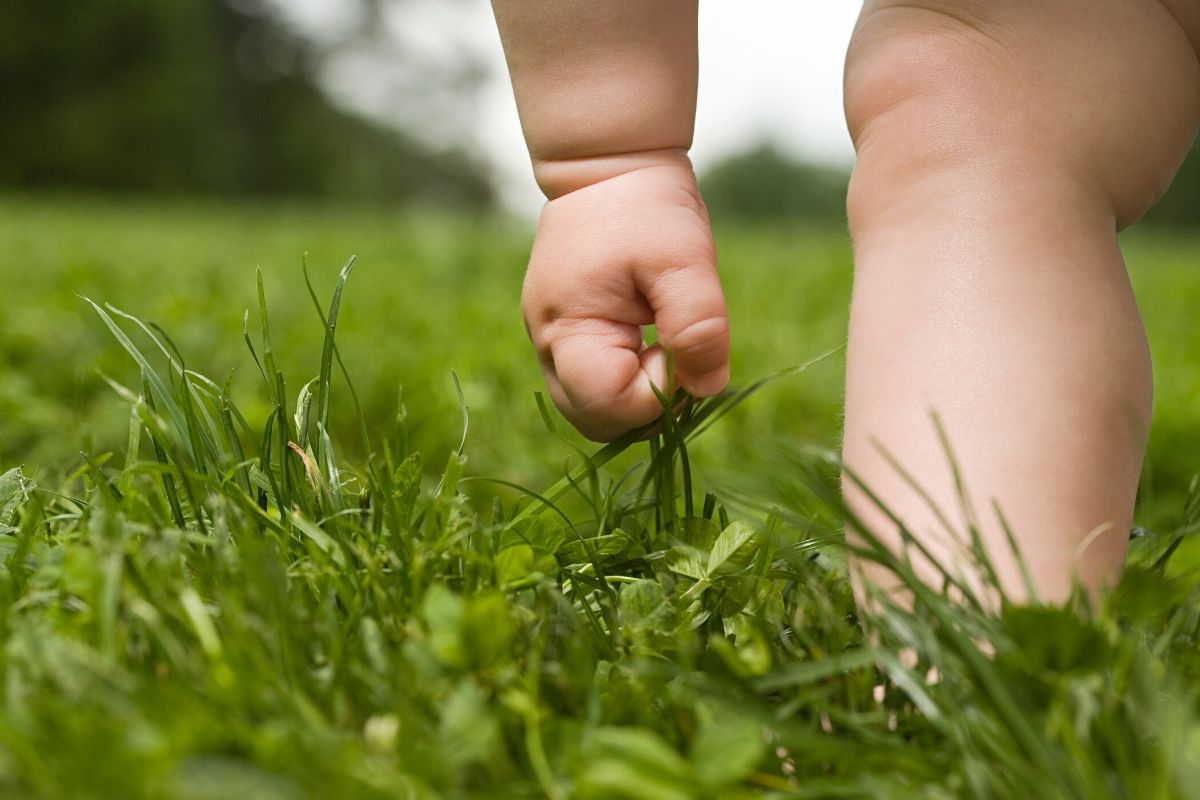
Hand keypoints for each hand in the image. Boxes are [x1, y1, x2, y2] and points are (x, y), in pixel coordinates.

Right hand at [523, 160, 729, 440]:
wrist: (608, 163)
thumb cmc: (645, 206)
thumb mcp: (684, 260)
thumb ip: (698, 327)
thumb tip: (707, 389)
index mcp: (566, 330)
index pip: (609, 407)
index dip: (658, 394)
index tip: (679, 346)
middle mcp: (546, 346)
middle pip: (596, 421)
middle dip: (646, 405)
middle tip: (673, 350)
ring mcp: (550, 344)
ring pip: (595, 409)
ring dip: (639, 394)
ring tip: (662, 343)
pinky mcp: (565, 337)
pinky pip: (595, 383)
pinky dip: (629, 377)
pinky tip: (650, 339)